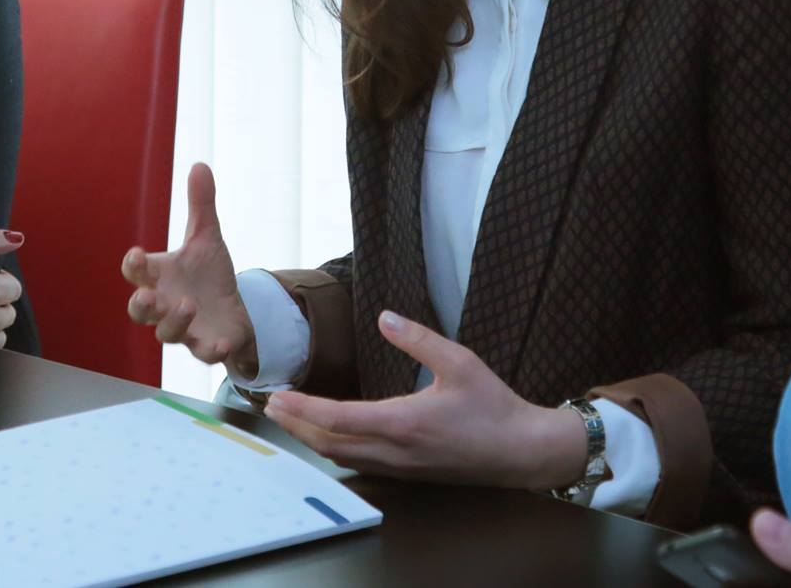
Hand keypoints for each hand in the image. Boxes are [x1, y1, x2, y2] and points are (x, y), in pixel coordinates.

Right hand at [121, 162, 256, 373]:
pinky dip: (210, 350)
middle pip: (139, 311)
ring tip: (188, 304)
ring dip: (174, 321)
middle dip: (141, 305)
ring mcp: (183, 328)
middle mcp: (165, 305)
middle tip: (149, 296)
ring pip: (166, 333)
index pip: (137, 272)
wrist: (233, 308)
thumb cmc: (208, 274)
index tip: (137, 253)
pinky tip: (221, 343)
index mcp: (160, 277)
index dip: (134, 265)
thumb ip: (201, 205)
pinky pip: (202, 353)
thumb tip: (200, 164)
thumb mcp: (207, 237)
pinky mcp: (206, 345)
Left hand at [261, 310, 586, 489]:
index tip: (278, 397)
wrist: (521, 451)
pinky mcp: (407, 473)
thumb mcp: (460, 362)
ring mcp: (400, 467)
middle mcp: (395, 451)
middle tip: (269, 405)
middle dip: (295, 425)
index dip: (304, 408)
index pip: (339, 418)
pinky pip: (359, 463)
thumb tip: (385, 317)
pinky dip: (334, 448)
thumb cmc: (494, 407)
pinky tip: (327, 434)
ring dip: (311, 438)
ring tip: (289, 417)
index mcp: (404, 423)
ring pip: (342, 457)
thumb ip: (419, 339)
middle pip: (329, 444)